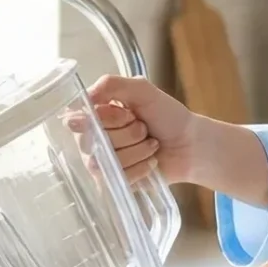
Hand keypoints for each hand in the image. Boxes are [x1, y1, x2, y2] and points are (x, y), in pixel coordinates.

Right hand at [86, 75, 200, 183]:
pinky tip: (151, 161)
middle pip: (96, 140)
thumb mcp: (142, 90)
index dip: (108, 118)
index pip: (78, 118)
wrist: (189, 144)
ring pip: (108, 160)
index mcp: (94, 114)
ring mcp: (101, 162)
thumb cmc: (166, 115)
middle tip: (144, 128)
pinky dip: (141, 167)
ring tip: (150, 144)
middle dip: (130, 133)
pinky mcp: (113, 182)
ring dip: (138, 150)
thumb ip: (111, 84)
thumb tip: (86, 96)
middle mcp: (91, 138)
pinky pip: (119, 177)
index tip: (128, 115)